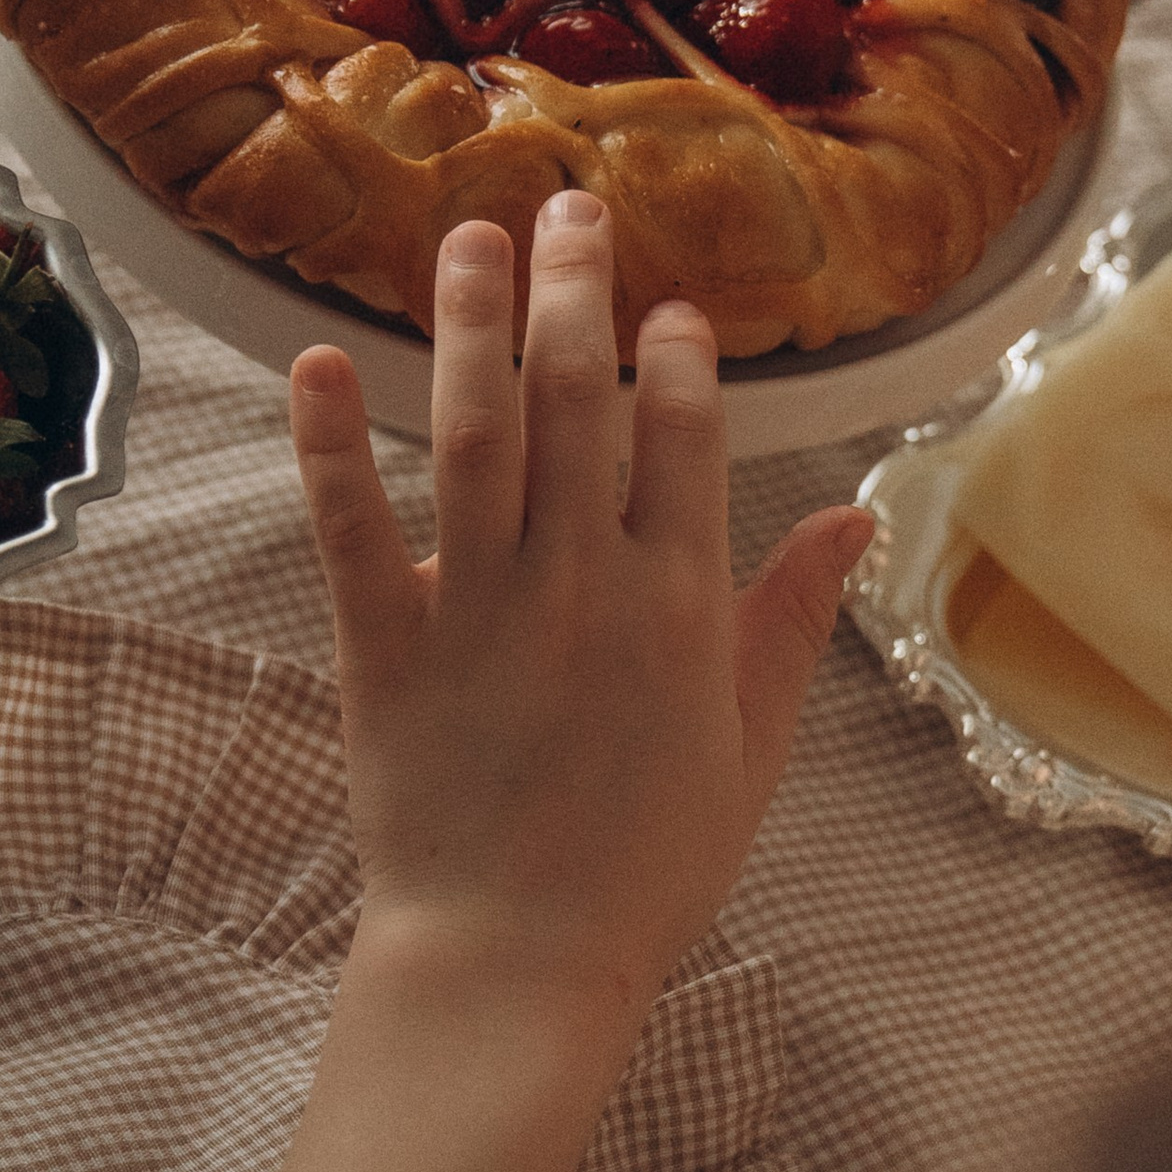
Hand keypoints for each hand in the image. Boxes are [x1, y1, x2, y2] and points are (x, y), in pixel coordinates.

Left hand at [292, 192, 872, 1041]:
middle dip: (576, 287)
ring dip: (469, 319)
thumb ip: (790, 621)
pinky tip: (318, 358)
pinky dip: (329, 441)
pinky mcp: (385, 647)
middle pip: (577, 396)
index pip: (682, 432)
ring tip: (467, 237)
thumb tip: (852, 520)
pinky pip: (352, 525)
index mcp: (679, 605)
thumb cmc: (646, 870)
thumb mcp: (750, 749)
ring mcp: (480, 609)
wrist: (516, 964)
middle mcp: (582, 584)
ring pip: (474, 428)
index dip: (674, 351)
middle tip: (567, 208)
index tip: (667, 305)